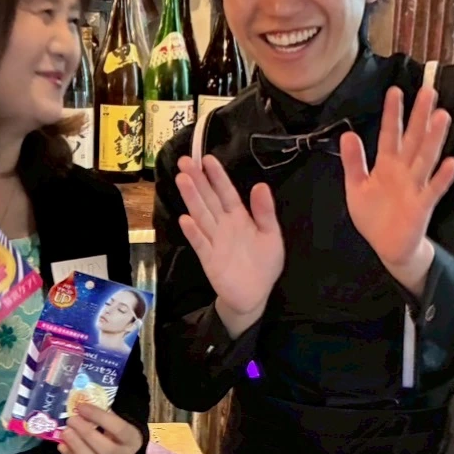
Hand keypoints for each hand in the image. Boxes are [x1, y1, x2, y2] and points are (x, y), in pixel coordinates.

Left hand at [59, 403, 143, 453]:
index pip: (118, 428)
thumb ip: (105, 409)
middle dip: (86, 433)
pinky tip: (62, 445)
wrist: (121, 444)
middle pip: (106, 449)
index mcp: (133, 439)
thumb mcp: (118, 415)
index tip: (82, 407)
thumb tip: (83, 400)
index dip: (98, 417)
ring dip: (76, 446)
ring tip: (65, 432)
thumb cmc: (118, 424)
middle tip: (71, 420)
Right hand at [175, 155, 283, 332]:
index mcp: (239, 217)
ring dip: (192, 198)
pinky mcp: (209, 258)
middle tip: (185, 161)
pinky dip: (193, 232)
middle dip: (197, 180)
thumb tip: (260, 185)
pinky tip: (186, 219)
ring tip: (182, 179)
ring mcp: (214, 240)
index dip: (217, 176)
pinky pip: (201, 243)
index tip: (207, 159)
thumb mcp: (271, 235)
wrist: (254, 294)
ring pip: (201, 215)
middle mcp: (223, 225)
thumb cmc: (264, 263)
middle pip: (209, 199)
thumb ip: (265, 212)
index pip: (226, 192)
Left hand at [339, 86, 453, 276]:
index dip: (392, 113)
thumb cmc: (373, 214)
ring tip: (442, 116)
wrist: (387, 246)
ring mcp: (415, 187)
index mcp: (386, 164)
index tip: (395, 91)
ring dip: (434, 138)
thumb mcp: (356, 186)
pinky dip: (442, 177)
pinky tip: (452, 163)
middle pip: (413, 139)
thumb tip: (347, 134)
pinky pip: (433, 190)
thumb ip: (353, 162)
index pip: (390, 134)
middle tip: (429, 90)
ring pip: (426, 158)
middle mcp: (403, 170)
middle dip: (420, 116)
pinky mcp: (422, 206)